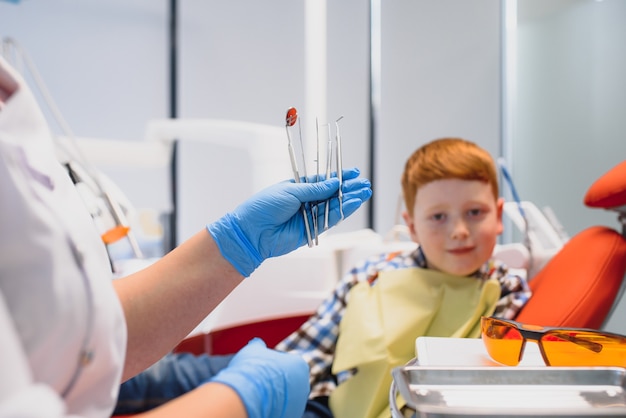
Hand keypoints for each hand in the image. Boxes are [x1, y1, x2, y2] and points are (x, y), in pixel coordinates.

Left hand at [207, 167, 370, 276]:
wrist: (253, 231)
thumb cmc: (265, 206)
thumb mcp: (290, 190)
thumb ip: (314, 189)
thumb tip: (334, 183)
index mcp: (298, 188)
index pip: (323, 180)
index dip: (338, 176)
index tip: (354, 172)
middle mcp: (306, 201)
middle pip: (332, 194)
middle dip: (349, 188)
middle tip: (365, 184)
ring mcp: (309, 216)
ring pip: (334, 206)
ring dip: (350, 199)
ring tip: (365, 192)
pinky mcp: (312, 230)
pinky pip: (330, 220)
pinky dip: (343, 212)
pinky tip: (354, 203)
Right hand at [208, 338, 309, 417]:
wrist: (247, 394)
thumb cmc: (253, 368)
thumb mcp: (253, 349)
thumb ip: (259, 345)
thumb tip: (256, 343)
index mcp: (299, 365)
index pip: (287, 363)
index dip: (273, 365)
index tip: (261, 368)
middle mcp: (304, 385)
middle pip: (288, 383)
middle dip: (276, 382)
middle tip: (258, 383)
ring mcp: (299, 404)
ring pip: (286, 399)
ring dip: (275, 397)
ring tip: (258, 396)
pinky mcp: (291, 417)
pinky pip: (282, 411)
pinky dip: (273, 409)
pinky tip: (261, 405)